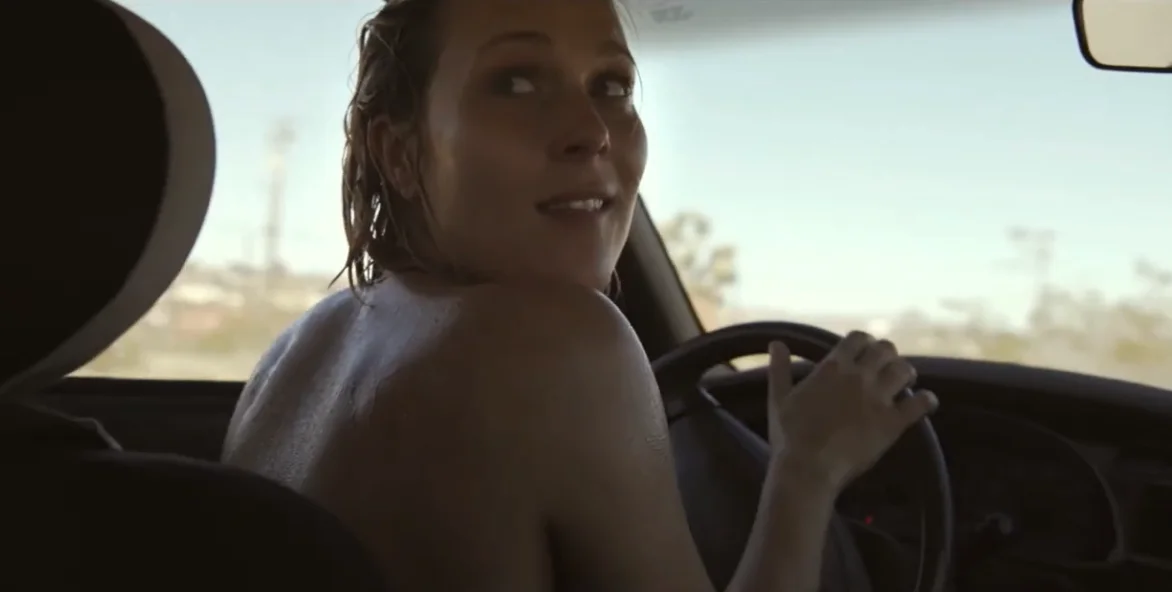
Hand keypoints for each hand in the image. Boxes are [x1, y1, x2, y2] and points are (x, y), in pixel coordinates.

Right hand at [765, 331, 937, 491]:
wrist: (808, 468)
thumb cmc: (789, 435)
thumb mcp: (778, 397)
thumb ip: (779, 368)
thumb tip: (776, 343)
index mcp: (832, 367)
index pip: (858, 338)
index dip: (864, 343)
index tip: (864, 353)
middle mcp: (859, 376)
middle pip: (886, 349)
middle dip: (887, 356)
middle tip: (884, 369)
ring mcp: (878, 398)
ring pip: (904, 370)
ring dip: (905, 373)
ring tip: (903, 384)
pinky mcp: (893, 422)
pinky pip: (920, 403)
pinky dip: (926, 400)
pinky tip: (925, 404)